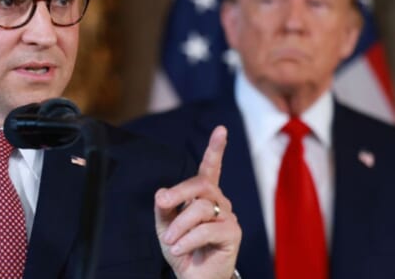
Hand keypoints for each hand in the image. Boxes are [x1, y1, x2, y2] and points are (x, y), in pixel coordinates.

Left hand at [154, 126, 240, 278]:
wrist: (193, 277)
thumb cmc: (181, 248)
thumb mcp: (165, 226)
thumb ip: (164, 207)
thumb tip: (162, 192)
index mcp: (204, 196)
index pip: (211, 168)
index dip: (216, 149)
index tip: (221, 130)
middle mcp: (219, 202)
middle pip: (200, 185)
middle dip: (178, 193)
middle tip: (163, 204)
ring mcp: (228, 217)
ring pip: (200, 209)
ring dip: (179, 226)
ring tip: (169, 241)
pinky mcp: (233, 234)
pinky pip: (206, 230)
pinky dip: (187, 240)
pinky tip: (178, 249)